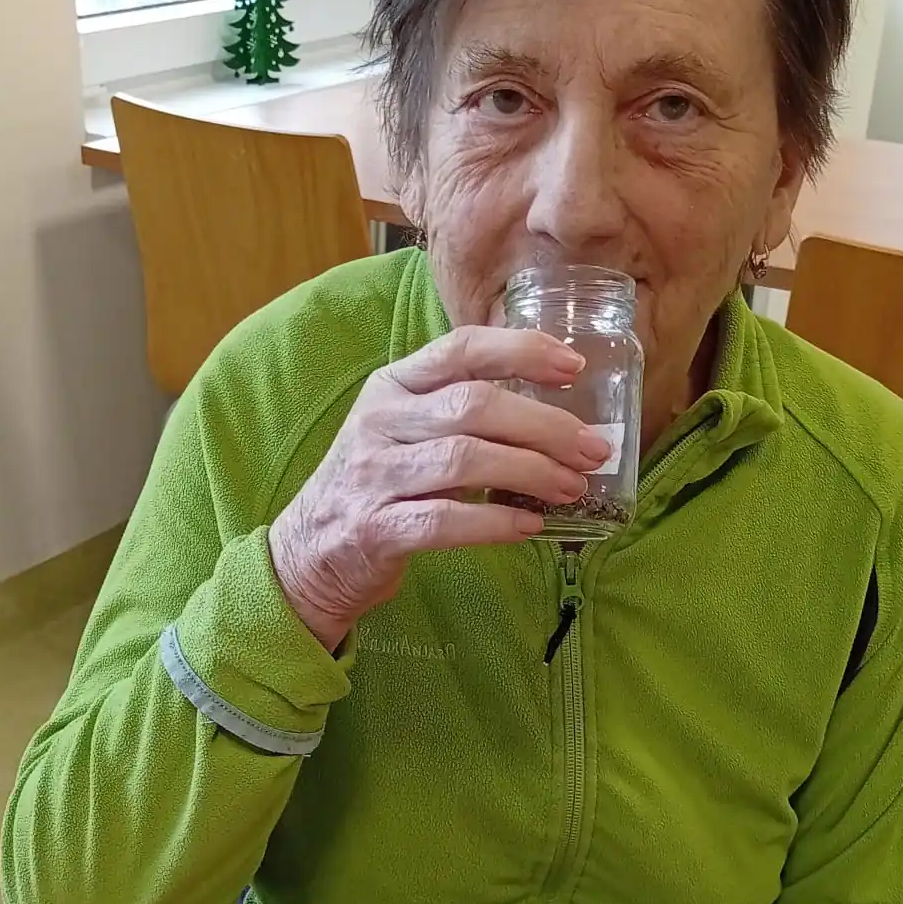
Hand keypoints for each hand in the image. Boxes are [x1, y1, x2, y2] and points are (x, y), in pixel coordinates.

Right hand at [268, 327, 612, 649]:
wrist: (310, 554)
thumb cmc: (377, 486)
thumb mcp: (405, 431)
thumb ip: (459, 411)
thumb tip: (556, 413)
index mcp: (392, 386)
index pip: (461, 349)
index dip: (521, 350)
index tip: (574, 365)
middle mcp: (380, 422)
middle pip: (473, 406)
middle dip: (544, 425)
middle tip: (592, 449)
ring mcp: (373, 475)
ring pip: (464, 459)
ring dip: (530, 472)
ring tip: (573, 488)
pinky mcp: (375, 529)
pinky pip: (445, 520)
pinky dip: (495, 522)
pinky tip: (530, 526)